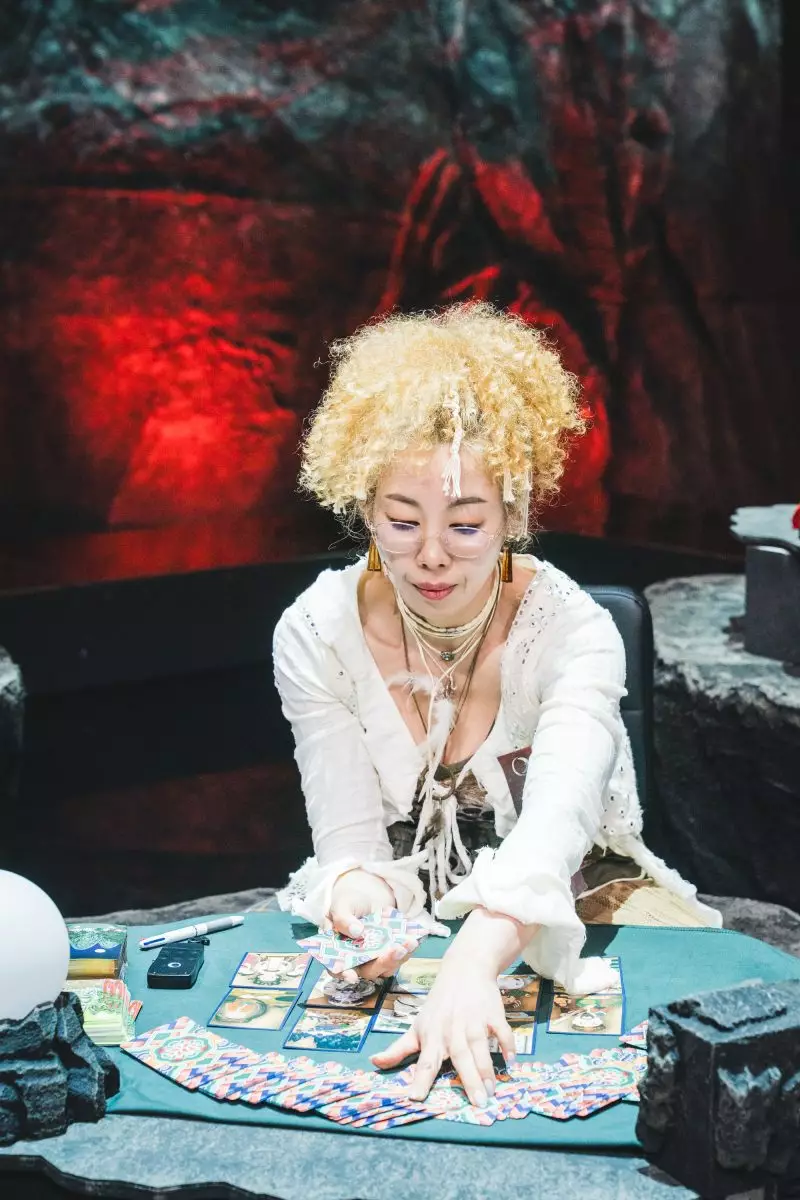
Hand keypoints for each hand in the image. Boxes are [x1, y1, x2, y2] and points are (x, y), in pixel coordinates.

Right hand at [326, 869, 415, 982]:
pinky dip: (407, 950)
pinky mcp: (389, 952)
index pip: (337, 968)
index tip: (352, 977)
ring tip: (410, 942)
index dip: (344, 974)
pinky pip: (399, 957)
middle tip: (397, 950)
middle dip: (383, 963)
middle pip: (368, 970)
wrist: (369, 894)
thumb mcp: (342, 905)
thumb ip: (343, 918)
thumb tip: (357, 932)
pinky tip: (413, 939)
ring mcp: (375, 957)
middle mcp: (357, 959)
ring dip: (399, 958)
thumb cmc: (350, 901)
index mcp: (338, 950)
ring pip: (386, 967)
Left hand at [370, 957, 515, 1106]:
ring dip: (487, 1069)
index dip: (420, 1079)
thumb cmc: (438, 1004)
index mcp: (432, 1036)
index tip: (416, 1098)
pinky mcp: (492, 1013)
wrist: (464, 969)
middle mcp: (452, 1030)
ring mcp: (473, 1021)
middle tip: (478, 1104)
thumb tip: (374, 1062)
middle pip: (459, 1057)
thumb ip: (399, 1048)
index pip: (425, 1061)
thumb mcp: (417, 1025)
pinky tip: (511, 1061)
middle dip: (469, 1080)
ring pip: (480, 1047)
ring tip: (492, 1091)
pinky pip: (501, 1032)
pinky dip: (507, 1046)